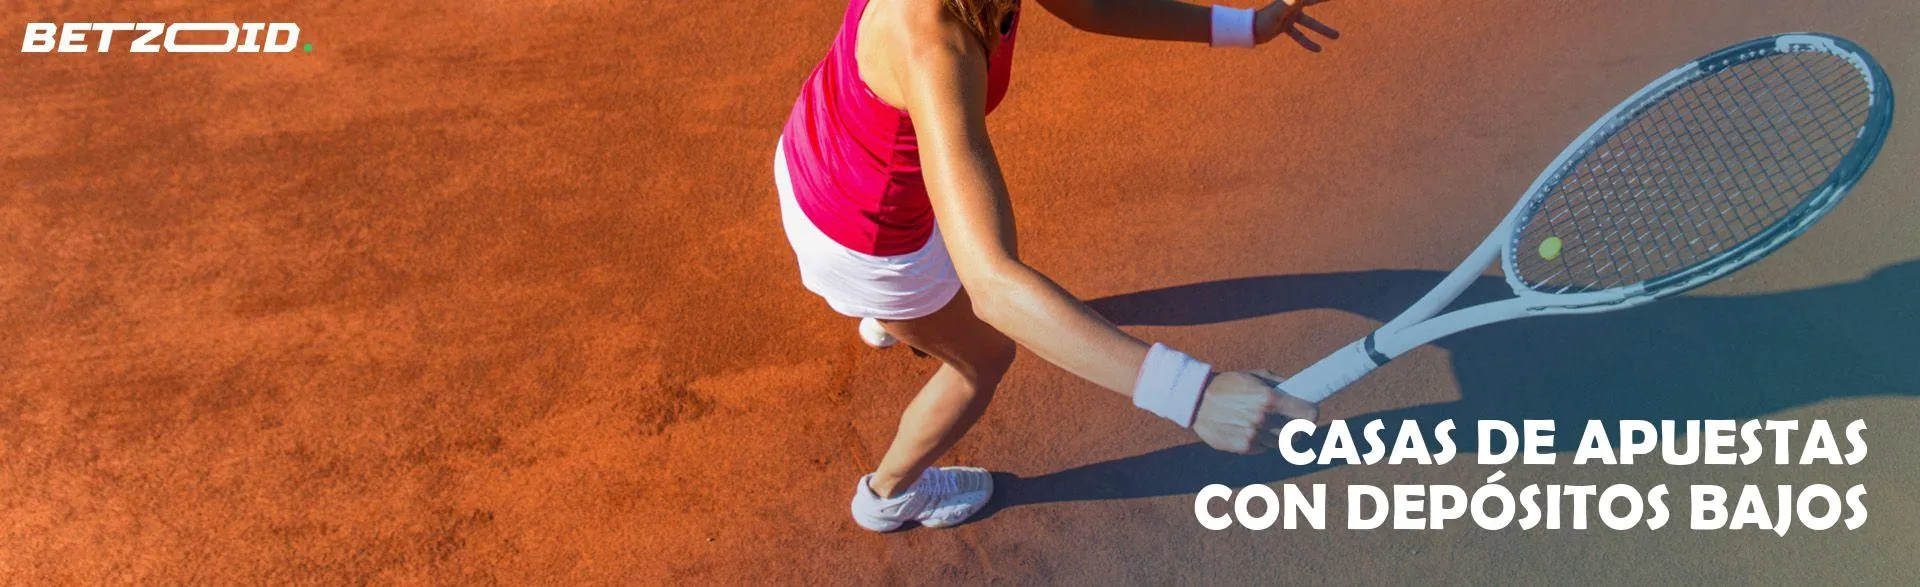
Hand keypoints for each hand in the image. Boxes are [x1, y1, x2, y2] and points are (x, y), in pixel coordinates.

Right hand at [1192, 370, 1320, 453]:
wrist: (1195, 400)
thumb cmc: (1228, 384)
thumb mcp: (1254, 375)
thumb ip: (1280, 383)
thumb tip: (1301, 389)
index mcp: (1270, 398)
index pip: (1309, 414)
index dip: (1312, 414)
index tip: (1308, 413)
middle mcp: (1263, 418)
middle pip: (1298, 433)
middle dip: (1297, 427)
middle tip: (1290, 421)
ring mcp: (1253, 434)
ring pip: (1281, 443)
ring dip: (1278, 436)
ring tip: (1265, 424)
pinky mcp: (1242, 446)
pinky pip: (1264, 448)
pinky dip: (1262, 442)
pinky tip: (1251, 430)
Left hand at [1255, 0, 1340, 51]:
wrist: (1248, 30)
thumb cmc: (1262, 20)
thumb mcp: (1277, 13)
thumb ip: (1288, 4)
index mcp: (1292, 1)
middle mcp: (1292, 6)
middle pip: (1313, 3)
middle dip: (1324, 2)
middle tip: (1341, 1)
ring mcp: (1289, 17)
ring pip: (1310, 24)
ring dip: (1322, 30)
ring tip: (1337, 36)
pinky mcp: (1284, 27)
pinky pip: (1299, 35)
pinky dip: (1307, 42)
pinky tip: (1318, 49)